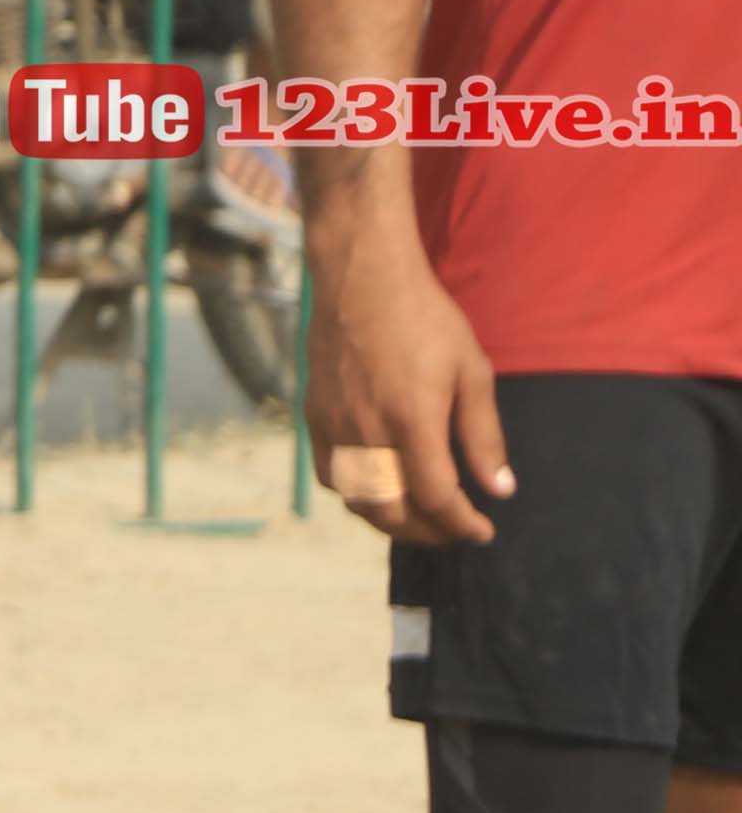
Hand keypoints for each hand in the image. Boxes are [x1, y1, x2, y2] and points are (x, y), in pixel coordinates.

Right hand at [311, 237, 511, 545]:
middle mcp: (367, 432)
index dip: (462, 524)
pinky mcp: (313, 417)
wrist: (361, 279)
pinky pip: (330, 475)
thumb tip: (499, 490)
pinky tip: (379, 488)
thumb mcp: (471, 372)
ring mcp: (334, 426)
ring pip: (357, 500)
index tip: (483, 530)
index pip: (436, 497)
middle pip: (392, 512)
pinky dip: (357, 495)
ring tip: (419, 519)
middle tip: (454, 531)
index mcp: (413, 420)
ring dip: (391, 521)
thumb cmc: (425, 319)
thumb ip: (483, 436)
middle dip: (429, 533)